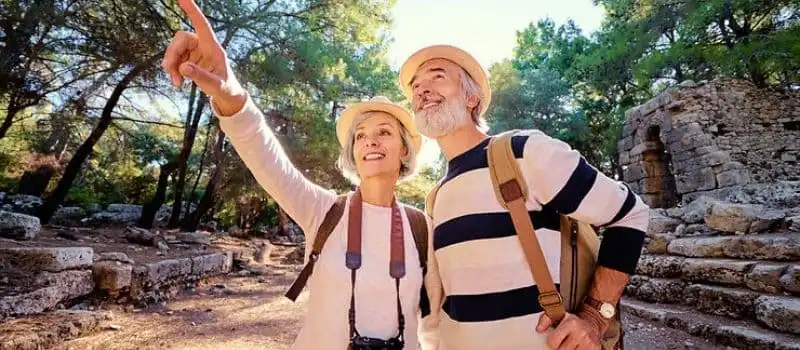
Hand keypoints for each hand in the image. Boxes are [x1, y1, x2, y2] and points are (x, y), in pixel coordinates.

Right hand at [161, 0, 246, 115]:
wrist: (225, 95)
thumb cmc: (225, 88)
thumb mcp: (216, 85)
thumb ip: (201, 76)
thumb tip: (183, 67)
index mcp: (213, 47)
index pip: (202, 25)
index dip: (193, 11)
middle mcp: (202, 46)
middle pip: (181, 38)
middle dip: (172, 53)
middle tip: (168, 69)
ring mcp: (194, 52)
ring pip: (174, 50)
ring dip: (171, 65)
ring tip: (176, 84)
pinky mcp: (188, 60)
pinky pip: (174, 59)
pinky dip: (173, 71)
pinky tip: (177, 83)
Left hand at [536, 313, 600, 349]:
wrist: (591, 324)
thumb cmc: (572, 322)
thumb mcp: (558, 316)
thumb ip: (545, 320)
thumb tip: (539, 329)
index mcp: (571, 323)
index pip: (553, 342)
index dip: (552, 343)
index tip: (555, 340)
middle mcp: (581, 333)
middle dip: (560, 348)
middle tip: (563, 343)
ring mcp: (589, 342)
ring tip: (570, 345)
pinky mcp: (595, 349)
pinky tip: (576, 347)